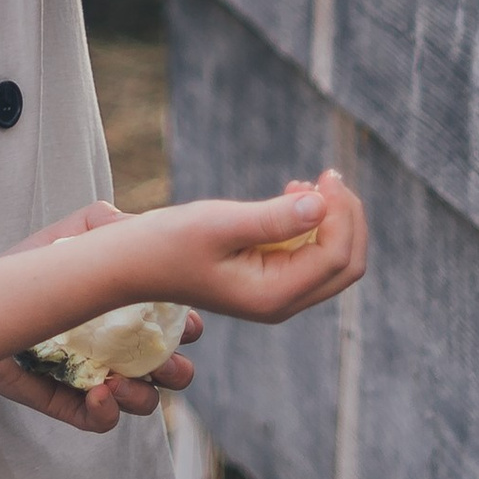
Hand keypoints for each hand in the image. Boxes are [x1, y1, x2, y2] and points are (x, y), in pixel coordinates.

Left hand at [0, 202, 195, 431]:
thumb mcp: (69, 238)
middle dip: (176, 371)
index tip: (186, 325)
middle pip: (172, 373)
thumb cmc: (28, 268)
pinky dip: (106, 413)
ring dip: (141, 397)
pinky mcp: (68, 401)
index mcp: (130, 312)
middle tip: (158, 361)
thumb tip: (138, 227)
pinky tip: (97, 392)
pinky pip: (99, 422)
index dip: (191, 329)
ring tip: (116, 381)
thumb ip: (105, 224)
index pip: (178, 327)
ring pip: (143, 402)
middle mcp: (120, 349)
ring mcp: (97, 378)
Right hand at [160, 170, 366, 323]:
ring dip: (331, 219)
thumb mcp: (219, 223)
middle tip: (326, 177)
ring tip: (303, 184)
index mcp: (273, 295)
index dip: (342, 214)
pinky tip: (292, 196)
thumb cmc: (167, 242)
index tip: (323, 175)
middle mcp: (281, 302)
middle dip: (347, 218)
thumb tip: (321, 205)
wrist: (131, 263)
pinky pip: (310, 255)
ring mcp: (276, 294)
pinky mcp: (269, 280)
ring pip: (333, 260)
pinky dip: (312, 225)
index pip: (336, 257)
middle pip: (346, 265)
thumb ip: (272, 218)